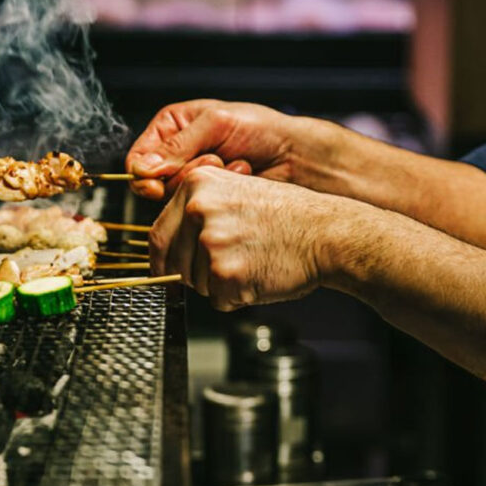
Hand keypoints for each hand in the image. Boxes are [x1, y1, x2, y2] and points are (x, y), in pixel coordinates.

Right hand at [126, 100, 300, 200]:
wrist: (295, 155)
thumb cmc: (260, 129)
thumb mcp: (216, 123)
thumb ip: (178, 146)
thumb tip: (143, 169)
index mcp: (171, 127)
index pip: (137, 158)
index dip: (143, 174)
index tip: (155, 184)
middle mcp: (177, 155)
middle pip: (153, 183)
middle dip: (185, 175)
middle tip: (215, 160)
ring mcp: (193, 180)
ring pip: (175, 197)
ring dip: (206, 181)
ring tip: (234, 164)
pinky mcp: (209, 200)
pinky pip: (198, 206)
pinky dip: (219, 192)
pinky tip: (241, 176)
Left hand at [149, 166, 338, 310]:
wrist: (326, 233)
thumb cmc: (290, 217)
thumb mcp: (236, 192)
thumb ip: (199, 212)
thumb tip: (169, 245)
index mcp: (197, 185)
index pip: (158, 236)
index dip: (165, 260)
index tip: (168, 271)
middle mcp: (199, 209)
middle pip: (173, 264)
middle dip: (194, 274)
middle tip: (230, 264)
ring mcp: (211, 242)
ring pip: (196, 284)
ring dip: (219, 285)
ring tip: (252, 262)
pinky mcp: (226, 273)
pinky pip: (218, 300)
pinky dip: (237, 297)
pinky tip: (259, 275)